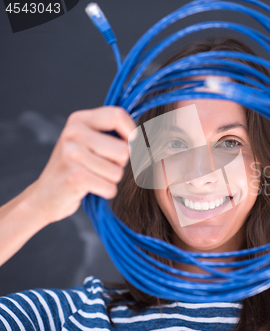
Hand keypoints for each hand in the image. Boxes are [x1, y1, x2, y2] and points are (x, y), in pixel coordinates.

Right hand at [27, 106, 135, 224]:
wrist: (45, 195)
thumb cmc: (76, 168)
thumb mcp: (89, 141)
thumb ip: (112, 133)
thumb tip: (145, 133)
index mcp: (79, 119)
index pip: (118, 115)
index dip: (132, 132)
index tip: (131, 144)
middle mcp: (73, 133)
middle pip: (124, 150)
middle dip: (121, 164)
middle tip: (103, 166)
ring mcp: (72, 154)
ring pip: (118, 171)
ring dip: (111, 179)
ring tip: (93, 177)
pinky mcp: (75, 177)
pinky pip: (110, 187)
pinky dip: (105, 192)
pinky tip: (89, 188)